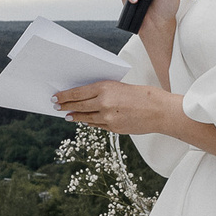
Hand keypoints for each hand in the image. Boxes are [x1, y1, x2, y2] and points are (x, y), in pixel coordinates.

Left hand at [54, 79, 171, 135]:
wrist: (159, 111)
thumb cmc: (143, 96)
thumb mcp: (120, 87)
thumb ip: (104, 92)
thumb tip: (87, 97)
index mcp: (105, 88)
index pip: (78, 92)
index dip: (64, 96)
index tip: (56, 97)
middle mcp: (104, 102)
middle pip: (78, 105)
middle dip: (65, 106)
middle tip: (57, 106)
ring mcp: (107, 117)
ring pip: (86, 117)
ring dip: (75, 116)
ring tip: (68, 116)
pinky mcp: (113, 128)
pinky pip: (97, 125)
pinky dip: (89, 122)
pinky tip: (84, 121)